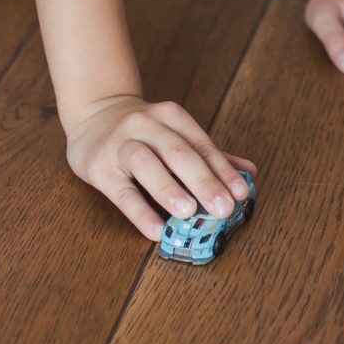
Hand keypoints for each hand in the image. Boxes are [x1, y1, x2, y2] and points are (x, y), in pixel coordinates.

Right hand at [66, 94, 255, 241]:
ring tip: (188, 212)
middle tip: (222, 208)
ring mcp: (120, 144)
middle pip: (178, 152)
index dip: (222, 170)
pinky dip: (139, 211)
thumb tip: (249, 172)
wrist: (94, 114)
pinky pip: (120, 191)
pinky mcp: (99, 167)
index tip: (240, 193)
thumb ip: (210, 154)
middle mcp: (146, 125)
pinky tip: (155, 230)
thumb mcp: (175, 133)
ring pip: (146, 164)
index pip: (201, 144)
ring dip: (169, 188)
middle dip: (203, 181)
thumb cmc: (143, 132)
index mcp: (170, 116)